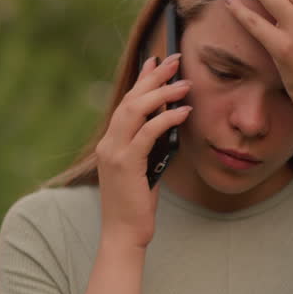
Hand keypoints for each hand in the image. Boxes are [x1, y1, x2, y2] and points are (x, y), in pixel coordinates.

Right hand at [95, 54, 191, 248]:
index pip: (126, 101)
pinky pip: (148, 132)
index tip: (155, 60)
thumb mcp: (146, 168)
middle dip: (154, 76)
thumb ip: (151, 146)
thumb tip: (170, 122)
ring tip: (184, 83)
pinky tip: (183, 111)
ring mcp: (114, 152)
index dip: (141, 79)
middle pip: (131, 98)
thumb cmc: (137, 204)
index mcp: (111, 143)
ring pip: (137, 109)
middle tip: (174, 60)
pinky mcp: (126, 163)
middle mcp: (108, 143)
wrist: (123, 234)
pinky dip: (166, 118)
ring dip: (162, 93)